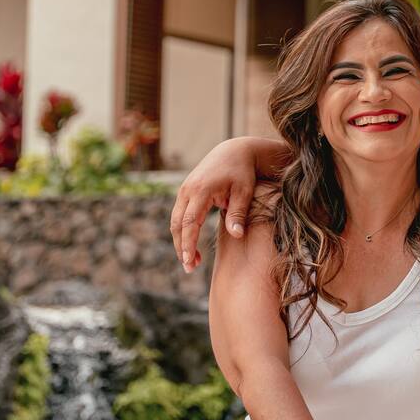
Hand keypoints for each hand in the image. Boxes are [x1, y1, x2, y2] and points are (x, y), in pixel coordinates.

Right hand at [170, 138, 260, 270]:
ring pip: (175, 221)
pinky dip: (183, 231)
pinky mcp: (186, 192)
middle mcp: (187, 190)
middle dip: (181, 247)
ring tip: (192, 262)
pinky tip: (191, 246)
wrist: (235, 150)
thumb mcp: (244, 192)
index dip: (188, 243)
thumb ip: (238, 213)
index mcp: (201, 190)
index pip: (189, 222)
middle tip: (189, 268)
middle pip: (177, 224)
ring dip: (181, 242)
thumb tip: (237, 235)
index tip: (189, 262)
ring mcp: (184, 190)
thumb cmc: (242, 172)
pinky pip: (179, 215)